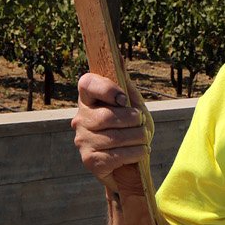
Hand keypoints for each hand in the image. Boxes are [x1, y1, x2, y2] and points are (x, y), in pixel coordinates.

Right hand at [72, 73, 153, 193]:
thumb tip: (121, 59)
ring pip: (116, 137)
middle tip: (142, 124)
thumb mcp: (132, 106)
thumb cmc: (130, 129)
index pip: (87, 84)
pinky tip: (140, 152)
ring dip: (139, 138)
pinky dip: (137, 153)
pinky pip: (118, 155)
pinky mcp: (90, 161)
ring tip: (144, 139)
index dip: (107, 89)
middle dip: (134, 121)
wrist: (129, 164)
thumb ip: (126, 86)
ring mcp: (83, 141)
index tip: (123, 99)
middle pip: (107, 116)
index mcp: (88, 100)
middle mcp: (80, 119)